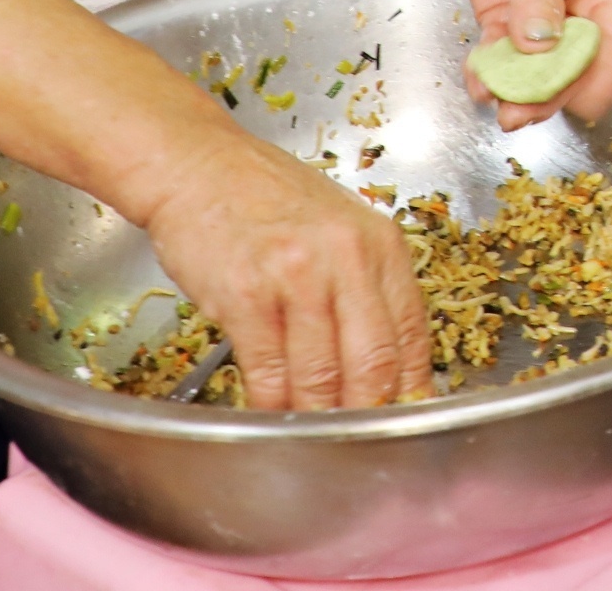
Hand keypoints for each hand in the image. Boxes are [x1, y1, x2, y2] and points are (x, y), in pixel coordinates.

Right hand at [138, 129, 429, 410]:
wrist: (200, 167)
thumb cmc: (269, 199)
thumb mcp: (341, 228)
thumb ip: (366, 288)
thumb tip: (389, 363)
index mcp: (380, 245)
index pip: (411, 335)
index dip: (409, 389)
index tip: (404, 420)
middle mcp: (346, 259)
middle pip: (373, 364)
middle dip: (368, 414)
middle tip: (360, 444)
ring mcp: (296, 276)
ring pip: (321, 376)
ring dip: (318, 418)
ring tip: (316, 439)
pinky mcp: (246, 295)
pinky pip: (268, 371)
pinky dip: (271, 405)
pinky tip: (271, 416)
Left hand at [453, 0, 611, 129]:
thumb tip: (540, 47)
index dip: (596, 83)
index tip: (573, 108)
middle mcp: (579, 13)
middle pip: (570, 70)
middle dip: (545, 94)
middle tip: (517, 112)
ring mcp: (540, 18)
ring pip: (534, 70)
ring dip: (514, 89)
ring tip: (492, 99)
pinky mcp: (507, 16)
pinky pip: (502, 55)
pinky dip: (491, 71)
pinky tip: (479, 81)